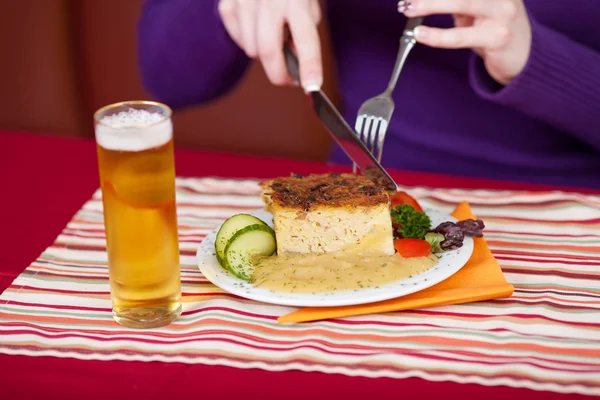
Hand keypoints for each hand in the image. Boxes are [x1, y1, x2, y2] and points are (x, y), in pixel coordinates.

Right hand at [218, 0, 322, 90]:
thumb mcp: (307, 3)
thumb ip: (303, 32)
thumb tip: (296, 66)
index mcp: (296, 0)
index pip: (305, 39)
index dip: (310, 66)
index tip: (313, 87)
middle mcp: (268, 0)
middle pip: (268, 52)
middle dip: (279, 75)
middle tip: (290, 80)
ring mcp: (245, 2)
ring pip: (252, 50)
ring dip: (265, 53)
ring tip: (273, 36)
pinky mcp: (228, 5)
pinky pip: (238, 40)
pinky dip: (249, 41)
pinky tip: (256, 26)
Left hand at [398, 0, 531, 84]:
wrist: (524, 59)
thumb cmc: (495, 30)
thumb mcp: (476, 10)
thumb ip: (456, 2)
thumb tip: (421, 0)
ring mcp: (504, 13)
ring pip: (462, 3)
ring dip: (430, 5)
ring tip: (408, 8)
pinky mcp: (498, 37)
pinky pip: (461, 36)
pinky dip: (438, 35)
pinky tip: (421, 34)